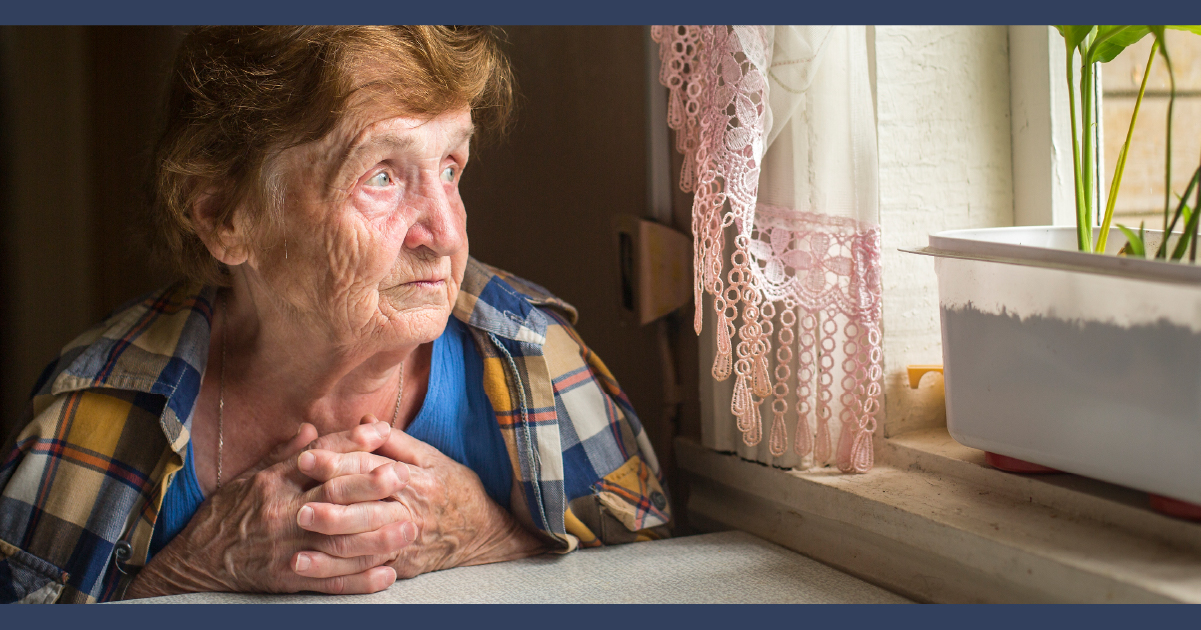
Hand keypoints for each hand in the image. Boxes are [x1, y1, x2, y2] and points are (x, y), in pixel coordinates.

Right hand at [125, 421, 411, 597]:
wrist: (197, 562)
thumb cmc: (226, 514)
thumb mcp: (248, 477)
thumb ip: (283, 454)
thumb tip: (311, 428)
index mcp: (274, 482)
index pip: (318, 457)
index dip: (350, 443)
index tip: (381, 433)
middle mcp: (283, 512)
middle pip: (332, 495)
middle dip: (369, 485)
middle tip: (402, 475)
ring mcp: (287, 546)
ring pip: (338, 541)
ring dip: (377, 537)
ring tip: (409, 528)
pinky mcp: (288, 577)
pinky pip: (329, 581)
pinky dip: (360, 580)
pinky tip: (388, 575)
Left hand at [294, 416, 546, 579]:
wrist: (484, 531)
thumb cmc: (456, 488)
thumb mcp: (433, 457)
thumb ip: (396, 441)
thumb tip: (364, 422)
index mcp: (414, 480)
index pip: (369, 468)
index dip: (336, 462)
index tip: (305, 458)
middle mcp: (409, 512)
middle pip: (362, 509)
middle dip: (326, 507)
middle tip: (295, 506)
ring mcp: (405, 542)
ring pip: (361, 544)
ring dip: (325, 545)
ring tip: (295, 542)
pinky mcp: (402, 564)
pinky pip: (366, 570)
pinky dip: (337, 571)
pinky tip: (311, 569)